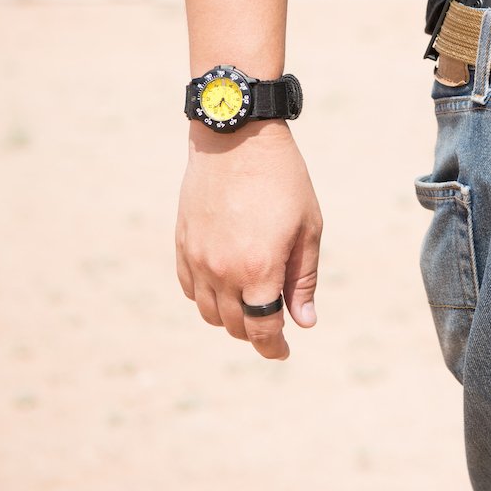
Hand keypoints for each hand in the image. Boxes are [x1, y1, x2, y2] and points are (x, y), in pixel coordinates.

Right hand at [175, 119, 320, 358]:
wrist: (237, 138)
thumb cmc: (283, 181)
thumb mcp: (308, 229)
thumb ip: (304, 280)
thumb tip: (304, 322)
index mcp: (258, 270)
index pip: (263, 329)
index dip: (274, 347)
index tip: (284, 352)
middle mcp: (221, 271)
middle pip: (235, 325)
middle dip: (257, 333)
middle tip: (274, 327)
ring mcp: (197, 259)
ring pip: (209, 312)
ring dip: (231, 318)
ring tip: (252, 307)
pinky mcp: (182, 243)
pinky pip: (190, 288)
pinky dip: (207, 298)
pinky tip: (225, 287)